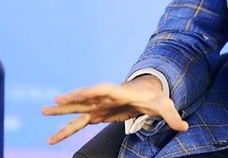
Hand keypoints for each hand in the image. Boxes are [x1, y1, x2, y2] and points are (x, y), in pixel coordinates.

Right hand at [41, 75, 187, 144]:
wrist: (148, 93)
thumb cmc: (155, 98)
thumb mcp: (166, 107)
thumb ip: (174, 117)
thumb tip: (186, 126)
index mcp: (121, 92)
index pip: (107, 89)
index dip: (96, 90)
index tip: (86, 91)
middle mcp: (106, 97)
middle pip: (87, 97)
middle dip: (72, 98)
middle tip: (55, 101)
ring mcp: (99, 106)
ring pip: (77, 110)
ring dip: (61, 112)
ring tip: (42, 112)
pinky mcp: (96, 115)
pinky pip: (78, 123)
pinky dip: (65, 130)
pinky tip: (51, 138)